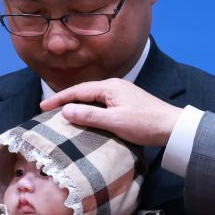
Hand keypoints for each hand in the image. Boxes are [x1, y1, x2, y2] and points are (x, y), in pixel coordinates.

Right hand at [41, 78, 182, 148]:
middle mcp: (115, 86)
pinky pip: (101, 103)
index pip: (78, 91)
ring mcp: (121, 94)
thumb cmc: (144, 124)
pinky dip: (88, 109)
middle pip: (84, 92)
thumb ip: (89, 115)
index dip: (59, 99)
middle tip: (48, 110)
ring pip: (92, 98)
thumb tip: (65, 111)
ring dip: (77, 105)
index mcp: (110, 87)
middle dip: (65, 100)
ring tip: (62, 114)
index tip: (42, 106)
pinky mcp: (126, 103)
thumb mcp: (114, 122)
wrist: (172, 127)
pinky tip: (85, 117)